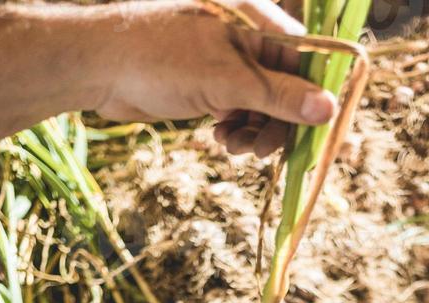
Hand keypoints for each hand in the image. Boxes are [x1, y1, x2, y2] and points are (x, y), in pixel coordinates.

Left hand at [97, 0, 335, 156]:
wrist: (101, 68)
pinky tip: (220, 139)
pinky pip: (240, 114)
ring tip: (233, 146)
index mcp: (256, 25)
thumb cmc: (160, 58)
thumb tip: (328, 110)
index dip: (313, 100)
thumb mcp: (227, 80)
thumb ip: (280, 96)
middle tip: (260, 151)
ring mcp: (228, 66)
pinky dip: (236, 131)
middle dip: (277, 125)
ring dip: (255, 133)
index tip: (314, 134)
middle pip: (287, 92)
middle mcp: (247, 42)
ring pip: (263, 108)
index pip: (306, 63)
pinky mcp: (210, 87)